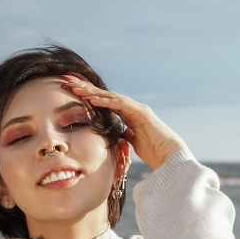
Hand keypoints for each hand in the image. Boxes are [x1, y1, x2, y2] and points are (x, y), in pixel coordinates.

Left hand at [60, 75, 187, 169]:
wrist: (170, 156)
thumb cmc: (154, 152)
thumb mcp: (133, 143)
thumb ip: (125, 136)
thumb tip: (117, 136)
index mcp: (129, 115)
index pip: (106, 102)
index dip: (90, 96)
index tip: (74, 93)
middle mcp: (133, 108)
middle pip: (106, 95)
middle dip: (87, 89)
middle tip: (69, 82)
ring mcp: (138, 109)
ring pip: (111, 96)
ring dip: (93, 92)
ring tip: (76, 89)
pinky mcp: (141, 113)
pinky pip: (120, 105)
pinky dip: (106, 101)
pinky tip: (92, 99)